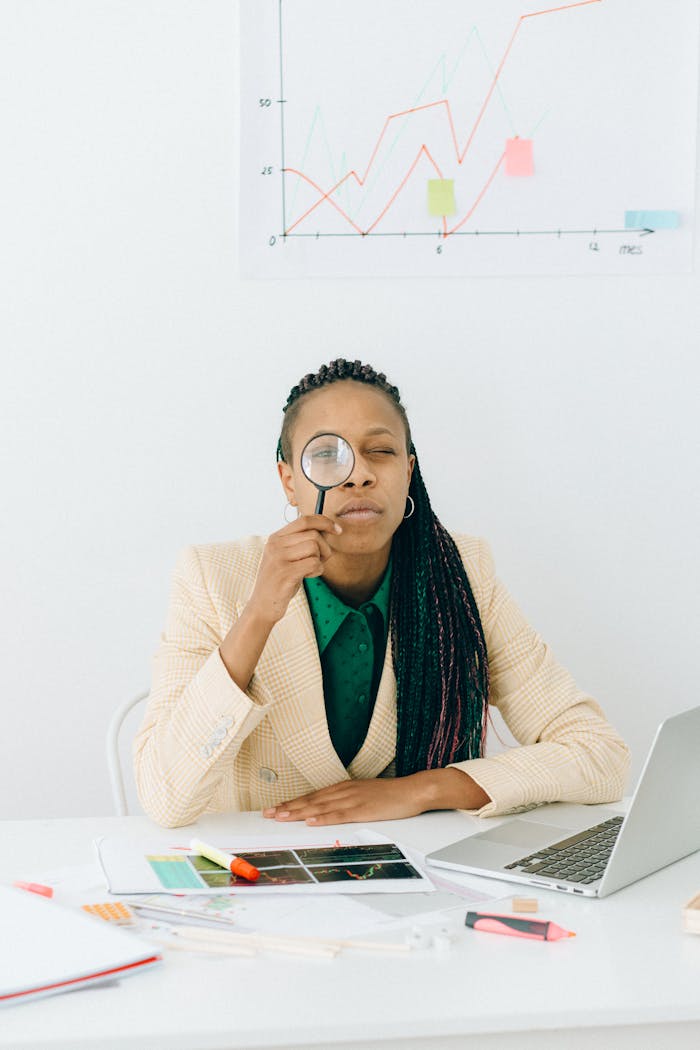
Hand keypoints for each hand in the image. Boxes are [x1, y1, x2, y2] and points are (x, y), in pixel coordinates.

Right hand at [247, 514, 341, 625]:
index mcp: (276, 538)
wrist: (262, 605)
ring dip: (320, 560)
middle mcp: (275, 544)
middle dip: (325, 548)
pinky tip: (307, 577)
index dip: (324, 522)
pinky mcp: (285, 573)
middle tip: (319, 561)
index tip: (337, 530)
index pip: (304, 520)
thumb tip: (327, 529)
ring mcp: (279, 558)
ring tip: (309, 570)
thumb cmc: (280, 581)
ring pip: (314, 547)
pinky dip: (317, 570)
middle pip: (313, 534)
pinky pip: (314, 563)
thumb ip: (300, 542)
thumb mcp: (286, 557)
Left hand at [262, 775, 433, 825]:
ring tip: (281, 817)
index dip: (292, 802)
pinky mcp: (363, 809)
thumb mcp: (364, 795)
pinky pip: (339, 814)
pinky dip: (323, 817)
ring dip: (299, 812)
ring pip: (320, 806)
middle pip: (311, 800)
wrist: (412, 790)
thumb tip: (328, 811)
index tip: (275, 808)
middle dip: (288, 807)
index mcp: (343, 788)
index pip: (312, 796)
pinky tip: (311, 821)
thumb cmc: (390, 795)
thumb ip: (346, 802)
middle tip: (268, 814)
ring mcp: (353, 799)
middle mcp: (344, 791)